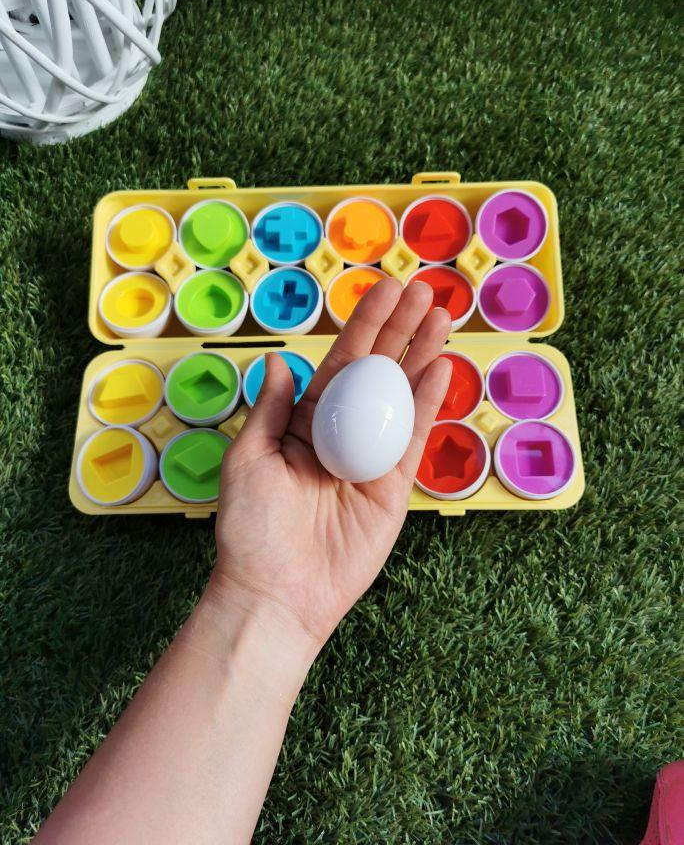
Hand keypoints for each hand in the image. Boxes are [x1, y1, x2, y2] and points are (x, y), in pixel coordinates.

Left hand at [213, 279, 451, 649]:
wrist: (277, 593)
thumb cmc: (252, 528)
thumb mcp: (249, 458)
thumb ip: (272, 408)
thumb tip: (278, 359)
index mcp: (303, 422)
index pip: (339, 362)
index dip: (364, 325)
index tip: (386, 291)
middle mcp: (340, 433)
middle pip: (377, 371)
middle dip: (401, 330)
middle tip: (425, 291)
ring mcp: (370, 457)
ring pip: (401, 397)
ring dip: (423, 356)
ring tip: (444, 317)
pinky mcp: (393, 487)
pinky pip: (413, 438)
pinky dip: (428, 403)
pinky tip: (442, 367)